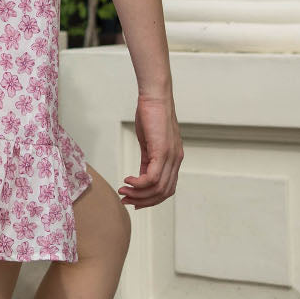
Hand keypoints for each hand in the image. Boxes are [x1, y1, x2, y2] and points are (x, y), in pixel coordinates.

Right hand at [119, 92, 182, 207]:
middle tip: (126, 199)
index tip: (134, 200)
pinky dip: (139, 184)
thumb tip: (142, 176)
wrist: (156, 97)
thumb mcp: (149, 142)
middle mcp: (175, 161)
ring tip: (123, 191)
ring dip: (138, 194)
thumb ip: (148, 160)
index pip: (167, 188)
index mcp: (174, 159)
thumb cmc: (151, 115)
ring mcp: (170, 157)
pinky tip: (127, 180)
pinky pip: (152, 178)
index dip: (151, 199)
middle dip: (143, 201)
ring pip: (157, 188)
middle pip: (163, 193)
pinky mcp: (162, 152)